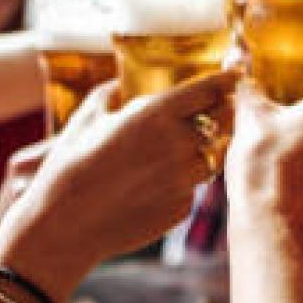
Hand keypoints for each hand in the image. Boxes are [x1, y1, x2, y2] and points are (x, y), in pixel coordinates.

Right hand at [0, 69, 240, 302]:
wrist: (65, 225)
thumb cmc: (69, 167)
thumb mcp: (85, 119)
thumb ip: (108, 95)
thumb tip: (118, 87)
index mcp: (157, 114)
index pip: (209, 90)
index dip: (225, 81)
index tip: (237, 76)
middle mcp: (179, 145)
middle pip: (217, 124)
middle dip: (212, 119)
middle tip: (197, 121)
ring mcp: (184, 180)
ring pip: (207, 160)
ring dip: (194, 155)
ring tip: (157, 162)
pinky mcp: (182, 210)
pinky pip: (191, 190)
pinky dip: (177, 186)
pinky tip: (144, 191)